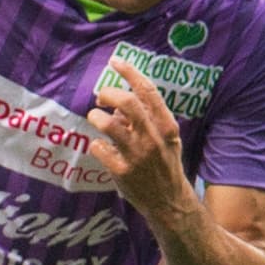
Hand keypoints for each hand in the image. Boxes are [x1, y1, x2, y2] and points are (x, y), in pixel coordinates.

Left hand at [86, 58, 188, 221]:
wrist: (169, 201)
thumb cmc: (165, 165)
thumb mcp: (165, 139)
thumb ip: (146, 119)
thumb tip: (118, 104)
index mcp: (166, 125)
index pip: (148, 90)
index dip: (130, 72)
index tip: (116, 62)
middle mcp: (152, 137)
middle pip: (126, 102)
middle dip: (108, 93)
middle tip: (101, 97)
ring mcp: (137, 154)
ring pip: (108, 124)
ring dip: (96, 117)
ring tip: (95, 119)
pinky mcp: (122, 171)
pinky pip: (99, 148)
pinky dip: (96, 144)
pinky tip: (101, 147)